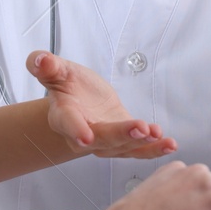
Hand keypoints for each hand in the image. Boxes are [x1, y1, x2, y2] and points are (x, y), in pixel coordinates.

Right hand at [29, 51, 177, 158]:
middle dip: (121, 135)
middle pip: (102, 139)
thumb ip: (47, 65)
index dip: (76, 129)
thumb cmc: (69, 85)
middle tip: (140, 129)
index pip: (68, 123)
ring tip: (157, 134)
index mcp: (64, 116)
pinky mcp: (124, 143)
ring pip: (123, 147)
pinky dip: (154, 149)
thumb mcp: (58, 70)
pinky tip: (169, 144)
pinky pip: (138, 150)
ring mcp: (106, 142)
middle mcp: (84, 135)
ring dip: (142, 143)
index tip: (85, 138)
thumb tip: (41, 59)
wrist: (81, 102)